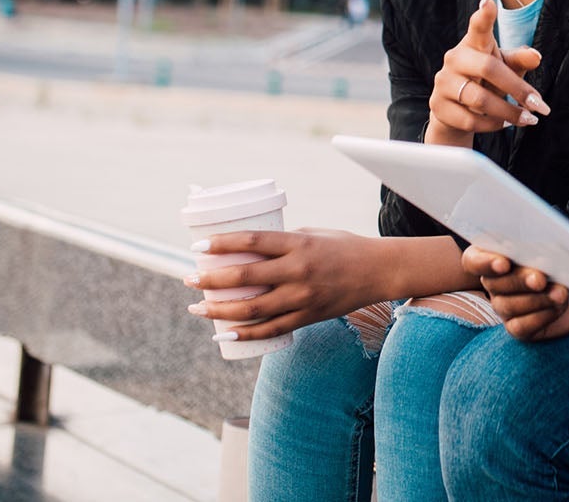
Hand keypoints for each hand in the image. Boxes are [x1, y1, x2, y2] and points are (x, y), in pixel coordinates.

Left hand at [183, 228, 400, 340]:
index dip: (221, 244)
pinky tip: (224, 333)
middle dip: (210, 280)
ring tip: (198, 308)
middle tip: (189, 278)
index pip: (253, 243)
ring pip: (253, 309)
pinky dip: (245, 334)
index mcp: (299, 244)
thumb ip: (283, 243)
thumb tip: (248, 251)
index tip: (197, 247)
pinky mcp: (309, 316)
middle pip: (245, 278)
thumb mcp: (313, 234)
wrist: (379, 271)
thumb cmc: (344, 246)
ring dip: (219, 311)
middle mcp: (299, 271)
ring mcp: (304, 297)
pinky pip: (272, 330)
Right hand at [427, 0, 550, 144]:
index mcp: (473, 44)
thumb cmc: (487, 81)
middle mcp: (455, 58)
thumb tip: (536, 56)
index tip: (488, 2)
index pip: (478, 26)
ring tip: (528, 119)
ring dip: (510, 113)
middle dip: (519, 89)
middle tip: (540, 106)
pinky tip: (504, 124)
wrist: (455, 111)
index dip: (484, 15)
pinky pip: (470, 120)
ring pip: (480, 100)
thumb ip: (520, 60)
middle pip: (489, 69)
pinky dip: (493, 125)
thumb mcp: (506, 68)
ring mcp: (443, 82)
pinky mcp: (437, 106)